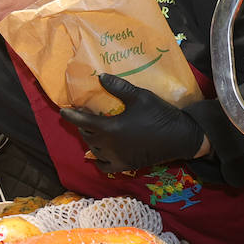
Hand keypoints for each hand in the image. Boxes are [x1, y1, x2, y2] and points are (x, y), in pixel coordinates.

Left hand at [59, 74, 206, 172]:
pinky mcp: (125, 165)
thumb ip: (119, 87)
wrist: (180, 137)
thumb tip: (100, 77)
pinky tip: (100, 151)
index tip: (63, 111)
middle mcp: (109, 146)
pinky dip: (98, 159)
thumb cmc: (159, 114)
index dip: (71, 116)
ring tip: (92, 130)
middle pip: (87, 135)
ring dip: (90, 140)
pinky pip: (104, 166)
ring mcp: (116, 157)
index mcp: (109, 128)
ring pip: (93, 150)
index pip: (82, 121)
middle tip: (84, 116)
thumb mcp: (139, 96)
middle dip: (82, 125)